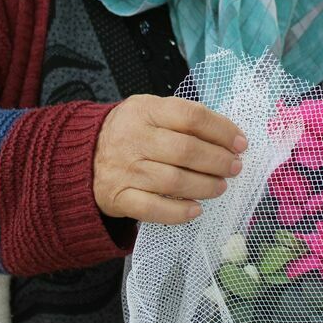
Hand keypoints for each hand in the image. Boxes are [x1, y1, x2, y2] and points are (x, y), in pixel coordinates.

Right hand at [94, 95, 247, 223]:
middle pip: (186, 150)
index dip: (222, 131)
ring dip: (205, 186)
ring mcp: (125, 169)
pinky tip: (196, 209)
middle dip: (218, 161)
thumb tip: (229, 137)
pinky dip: (179, 212)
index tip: (240, 143)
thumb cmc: (130, 132)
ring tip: (220, 187)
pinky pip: (153, 208)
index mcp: (145, 110)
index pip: (191, 116)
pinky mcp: (119, 197)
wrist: (82, 156)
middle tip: (234, 167)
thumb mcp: (150, 111)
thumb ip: (183, 118)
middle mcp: (134, 138)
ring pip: (174, 181)